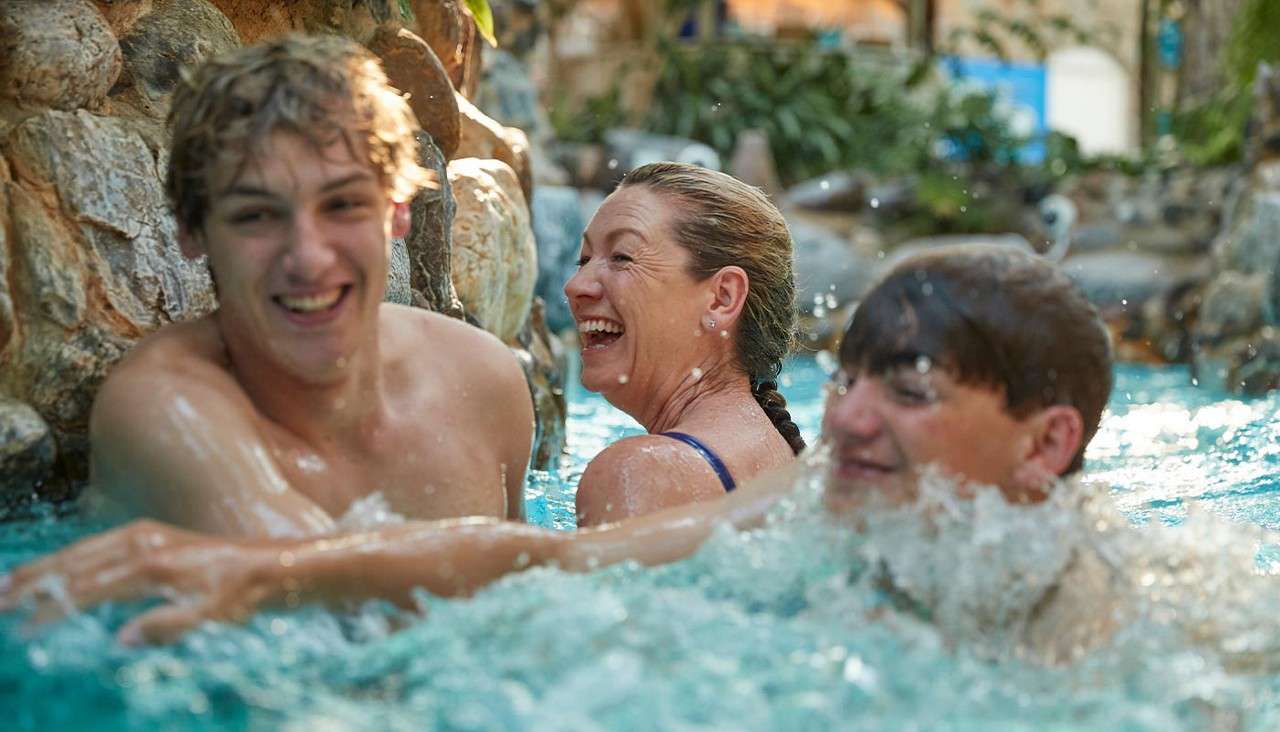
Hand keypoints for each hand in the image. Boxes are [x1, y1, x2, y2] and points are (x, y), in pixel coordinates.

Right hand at [0, 520, 278, 644]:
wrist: (275, 566)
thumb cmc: (244, 597)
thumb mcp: (213, 619)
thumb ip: (168, 628)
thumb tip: (121, 640)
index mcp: (151, 565)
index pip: (86, 590)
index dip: (50, 612)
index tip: (21, 634)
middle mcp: (142, 543)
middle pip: (72, 563)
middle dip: (30, 585)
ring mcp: (145, 536)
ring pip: (80, 551)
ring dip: (41, 569)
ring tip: (5, 587)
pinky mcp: (151, 536)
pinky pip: (97, 546)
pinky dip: (67, 559)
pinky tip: (53, 571)